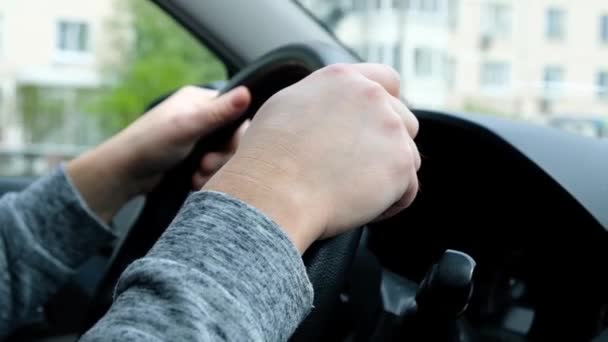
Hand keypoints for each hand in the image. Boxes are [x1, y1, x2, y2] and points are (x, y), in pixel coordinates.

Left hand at [68, 86, 250, 221]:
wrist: (124, 174)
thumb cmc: (150, 143)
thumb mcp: (188, 126)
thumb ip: (219, 113)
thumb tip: (247, 92)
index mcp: (199, 101)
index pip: (236, 114)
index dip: (235, 135)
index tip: (224, 148)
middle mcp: (200, 117)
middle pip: (231, 138)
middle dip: (222, 157)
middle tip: (205, 165)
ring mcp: (196, 138)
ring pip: (223, 156)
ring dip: (214, 170)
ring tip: (198, 176)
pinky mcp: (191, 157)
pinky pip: (212, 167)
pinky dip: (206, 176)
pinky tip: (194, 181)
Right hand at [204, 64, 419, 252]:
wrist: (273, 192)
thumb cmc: (267, 157)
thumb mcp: (286, 106)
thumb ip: (322, 100)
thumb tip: (334, 110)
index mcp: (342, 79)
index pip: (387, 80)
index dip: (387, 106)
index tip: (375, 128)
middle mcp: (371, 96)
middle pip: (405, 120)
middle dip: (388, 145)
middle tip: (358, 170)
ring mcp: (390, 129)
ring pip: (408, 156)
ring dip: (389, 176)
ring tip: (353, 192)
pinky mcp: (400, 164)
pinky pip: (407, 189)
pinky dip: (389, 204)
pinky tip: (359, 206)